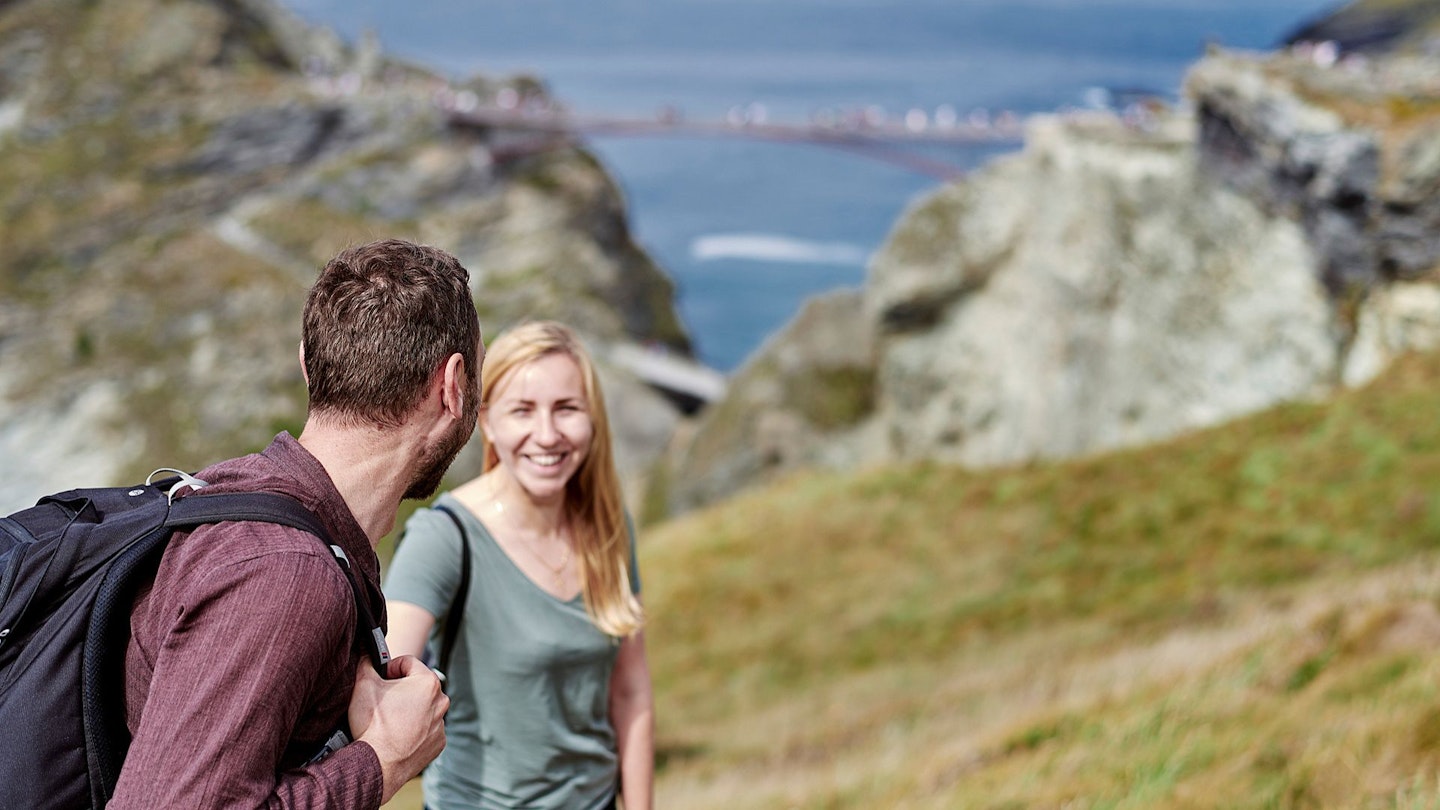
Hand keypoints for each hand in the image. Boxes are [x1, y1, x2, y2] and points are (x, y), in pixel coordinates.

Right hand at [348, 655, 448, 802]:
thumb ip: (367, 663)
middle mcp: (441, 701)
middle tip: (382, 700)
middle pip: (417, 685)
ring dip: (408, 709)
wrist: (378, 764)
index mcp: (428, 682)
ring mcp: (441, 724)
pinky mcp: (438, 743)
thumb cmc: (373, 724)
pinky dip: (414, 729)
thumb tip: (367, 655)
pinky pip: (426, 729)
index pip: (407, 662)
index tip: (380, 679)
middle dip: (400, 689)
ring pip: (422, 708)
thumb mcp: (364, 685)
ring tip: (389, 720)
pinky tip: (398, 735)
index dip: (389, 668)